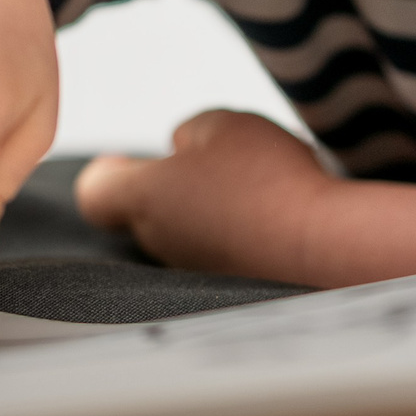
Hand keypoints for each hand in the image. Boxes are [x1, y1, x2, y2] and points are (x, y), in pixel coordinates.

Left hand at [77, 111, 415, 286]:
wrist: (321, 246)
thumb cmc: (266, 179)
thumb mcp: (222, 124)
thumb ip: (190, 131)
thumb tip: (184, 149)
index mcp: (144, 197)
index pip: (94, 192)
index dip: (109, 172)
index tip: (130, 160)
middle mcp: (158, 242)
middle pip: (143, 212)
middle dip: (171, 187)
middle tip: (213, 164)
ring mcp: (191, 273)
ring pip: (184, 234)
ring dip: (207, 212)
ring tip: (255, 191)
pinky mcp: (226, 291)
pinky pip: (218, 254)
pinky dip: (237, 236)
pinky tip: (272, 219)